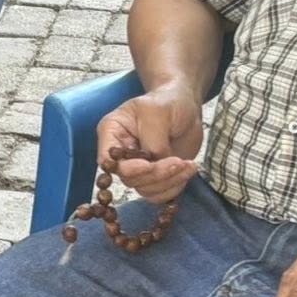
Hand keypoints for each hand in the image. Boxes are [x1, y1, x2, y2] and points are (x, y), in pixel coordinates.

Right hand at [96, 85, 204, 204]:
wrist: (185, 106)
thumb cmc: (168, 102)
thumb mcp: (157, 113)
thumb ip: (153, 140)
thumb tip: (155, 163)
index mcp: (112, 133)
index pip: (108, 160)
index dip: (128, 168)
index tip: (150, 164)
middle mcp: (121, 154)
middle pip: (129, 178)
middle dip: (156, 174)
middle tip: (178, 161)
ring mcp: (138, 167)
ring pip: (145, 189)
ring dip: (169, 181)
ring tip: (188, 164)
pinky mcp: (155, 176)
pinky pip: (159, 193)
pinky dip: (175, 187)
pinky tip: (188, 170)